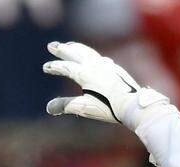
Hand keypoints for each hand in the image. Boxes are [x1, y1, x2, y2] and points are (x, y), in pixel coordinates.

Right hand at [43, 41, 169, 126]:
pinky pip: (99, 57)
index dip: (54, 67)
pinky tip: (92, 58)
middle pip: (75, 53)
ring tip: (69, 46)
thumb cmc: (108, 108)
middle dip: (62, 49)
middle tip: (52, 45)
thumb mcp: (84, 107)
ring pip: (88, 52)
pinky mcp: (115, 68)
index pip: (66, 67)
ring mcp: (106, 65)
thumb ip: (65, 105)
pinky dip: (90, 55)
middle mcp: (95, 65)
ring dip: (77, 48)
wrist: (133, 104)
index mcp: (85, 73)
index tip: (45, 67)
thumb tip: (49, 108)